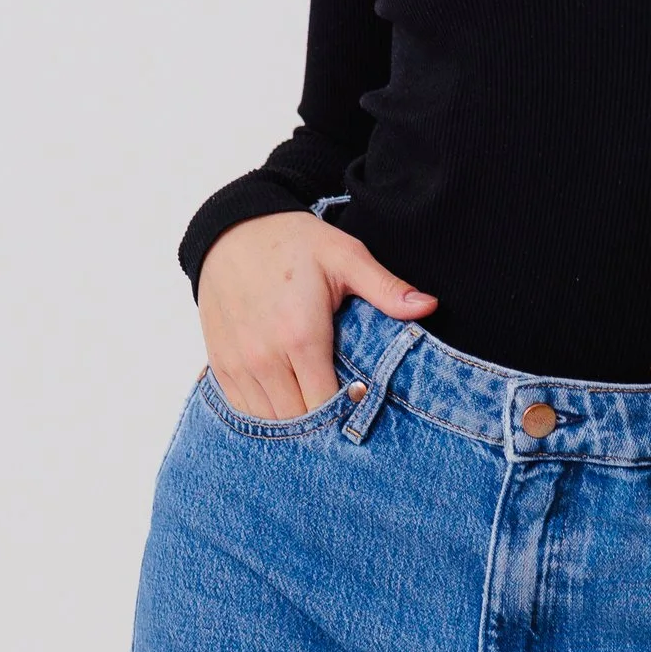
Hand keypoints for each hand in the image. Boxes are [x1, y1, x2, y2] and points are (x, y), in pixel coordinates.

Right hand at [197, 214, 434, 421]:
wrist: (231, 230)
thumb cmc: (293, 242)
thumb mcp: (344, 256)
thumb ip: (386, 288)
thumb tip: (429, 306)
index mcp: (301, 336)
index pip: (327, 404)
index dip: (348, 409)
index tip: (361, 396)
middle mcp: (265, 357)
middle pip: (298, 420)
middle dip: (323, 421)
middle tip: (342, 407)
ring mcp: (238, 364)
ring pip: (270, 420)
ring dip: (294, 420)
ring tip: (315, 404)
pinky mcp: (221, 364)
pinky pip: (243, 409)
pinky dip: (265, 412)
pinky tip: (285, 398)